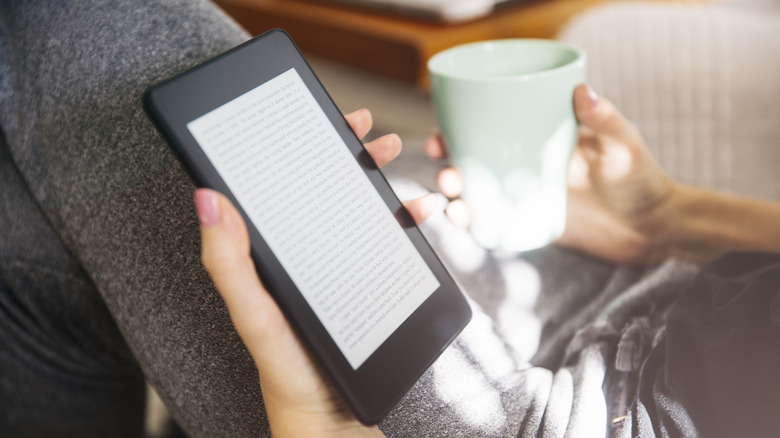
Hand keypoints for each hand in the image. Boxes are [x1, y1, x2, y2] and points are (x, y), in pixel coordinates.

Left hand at [195, 109, 432, 436]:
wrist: (337, 423)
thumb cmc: (290, 377)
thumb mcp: (257, 320)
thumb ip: (230, 266)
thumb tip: (205, 199)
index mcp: (271, 260)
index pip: (280, 190)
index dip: (297, 150)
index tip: (319, 120)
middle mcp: (305, 259)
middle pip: (324, 192)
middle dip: (347, 156)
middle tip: (368, 135)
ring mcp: (339, 271)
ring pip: (359, 211)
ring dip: (378, 181)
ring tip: (397, 164)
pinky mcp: (369, 287)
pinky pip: (389, 243)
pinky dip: (406, 222)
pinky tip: (420, 214)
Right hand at [426, 84, 675, 263]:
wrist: (654, 228)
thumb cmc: (643, 180)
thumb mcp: (626, 145)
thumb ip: (606, 120)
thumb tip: (582, 90)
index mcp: (544, 139)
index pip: (495, 128)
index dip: (462, 129)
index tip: (443, 130)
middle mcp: (530, 165)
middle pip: (477, 162)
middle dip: (451, 166)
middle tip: (446, 173)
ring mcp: (529, 196)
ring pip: (480, 194)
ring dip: (457, 196)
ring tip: (451, 201)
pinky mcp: (535, 224)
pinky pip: (496, 223)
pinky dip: (474, 223)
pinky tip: (464, 222)